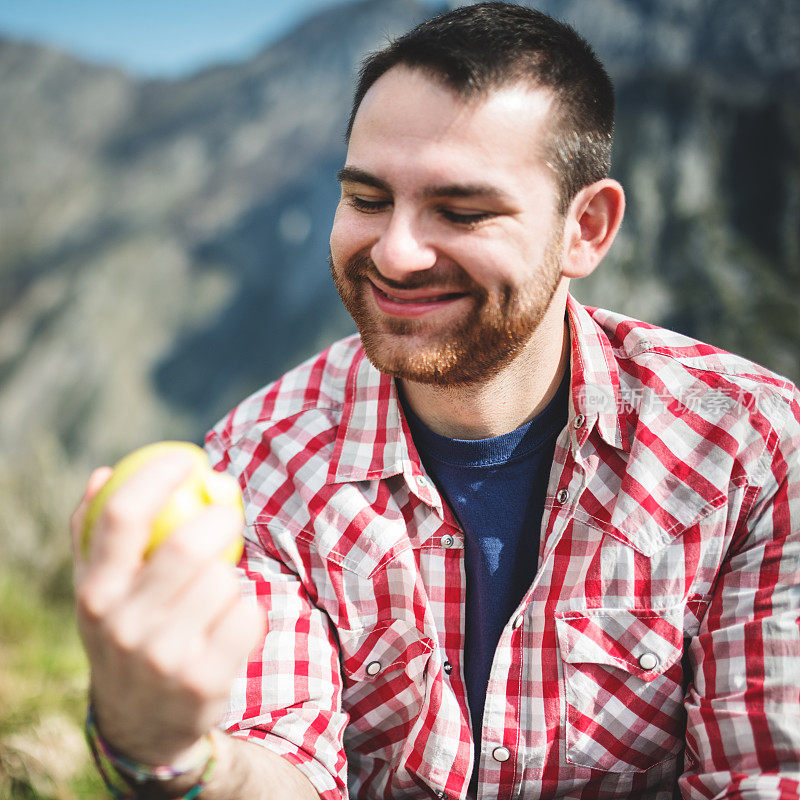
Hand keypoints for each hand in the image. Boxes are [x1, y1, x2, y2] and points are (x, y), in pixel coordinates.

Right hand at [71, 452, 264, 766]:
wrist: (143, 724)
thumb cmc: (128, 632)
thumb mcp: (100, 592)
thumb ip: (93, 534)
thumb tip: (101, 472)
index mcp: (93, 594)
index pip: (122, 517)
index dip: (156, 476)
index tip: (185, 457)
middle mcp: (122, 626)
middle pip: (187, 546)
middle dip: (219, 519)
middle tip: (226, 515)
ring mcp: (163, 658)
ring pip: (223, 579)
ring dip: (230, 573)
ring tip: (216, 591)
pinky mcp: (204, 681)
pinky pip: (248, 614)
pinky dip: (248, 607)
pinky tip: (230, 623)